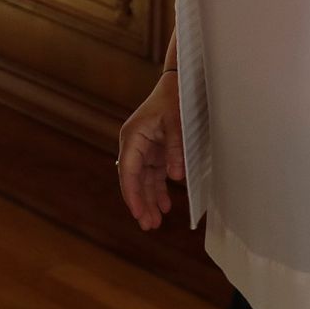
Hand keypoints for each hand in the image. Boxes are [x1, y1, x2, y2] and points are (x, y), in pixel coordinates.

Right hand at [116, 71, 184, 230]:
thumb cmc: (176, 99)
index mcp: (133, 136)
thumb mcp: (177, 122)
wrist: (180, 82)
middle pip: (133, 179)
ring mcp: (144, 148)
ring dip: (148, 199)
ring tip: (155, 222)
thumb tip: (175, 177)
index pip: (129, 171)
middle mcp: (134, 144)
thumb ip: (175, 149)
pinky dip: (158, 189)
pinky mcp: (155, 150)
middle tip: (148, 225)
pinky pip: (153, 174)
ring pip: (143, 180)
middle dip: (140, 202)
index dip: (132, 193)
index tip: (137, 213)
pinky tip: (164, 205)